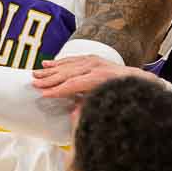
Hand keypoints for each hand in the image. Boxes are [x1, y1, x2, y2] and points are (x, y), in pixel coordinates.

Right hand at [32, 55, 146, 99]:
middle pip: (67, 73)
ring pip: (67, 65)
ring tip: (35, 74)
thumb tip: (73, 112)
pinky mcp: (92, 58)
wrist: (138, 81)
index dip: (57, 90)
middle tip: (33, 83)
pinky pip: (72, 59)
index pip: (73, 84)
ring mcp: (94, 60)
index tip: (43, 94)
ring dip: (50, 70)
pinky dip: (58, 62)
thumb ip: (90, 108)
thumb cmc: (122, 97)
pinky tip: (46, 63)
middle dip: (49, 79)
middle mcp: (96, 67)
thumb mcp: (108, 105)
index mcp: (100, 78)